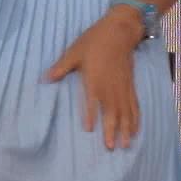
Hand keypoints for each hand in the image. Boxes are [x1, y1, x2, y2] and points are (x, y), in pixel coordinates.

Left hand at [44, 8, 143, 149]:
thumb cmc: (93, 42)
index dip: (90, 115)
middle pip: (113, 113)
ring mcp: (123, 88)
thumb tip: (45, 78)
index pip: (92, 102)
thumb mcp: (73, 52)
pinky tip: (135, 131)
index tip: (88, 130)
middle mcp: (111, 88)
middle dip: (112, 131)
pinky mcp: (131, 87)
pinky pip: (135, 106)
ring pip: (126, 113)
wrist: (118, 32)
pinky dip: (136, 120)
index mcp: (95, 80)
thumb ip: (61, 67)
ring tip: (124, 146)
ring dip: (126, 130)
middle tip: (109, 148)